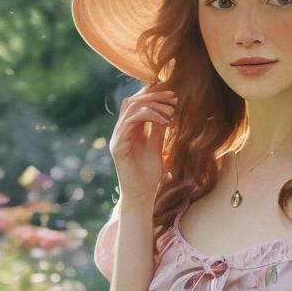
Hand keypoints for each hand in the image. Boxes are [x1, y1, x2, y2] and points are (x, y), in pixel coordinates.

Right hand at [109, 81, 177, 204]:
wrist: (142, 195)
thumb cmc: (150, 175)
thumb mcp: (157, 146)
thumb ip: (158, 129)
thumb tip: (167, 109)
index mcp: (129, 130)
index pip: (136, 103)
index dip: (153, 95)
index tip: (173, 95)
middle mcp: (120, 131)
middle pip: (132, 101)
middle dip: (154, 96)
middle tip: (174, 98)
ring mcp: (117, 137)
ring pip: (131, 108)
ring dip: (153, 105)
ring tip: (171, 110)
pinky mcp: (118, 146)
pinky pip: (130, 122)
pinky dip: (148, 116)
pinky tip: (165, 121)